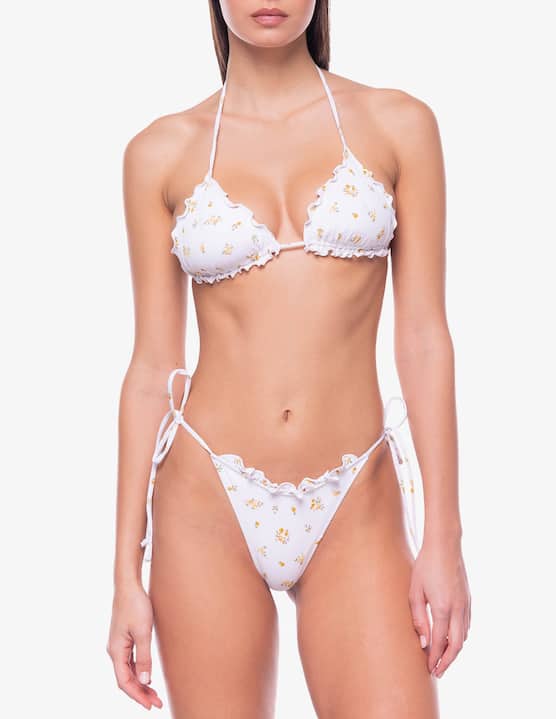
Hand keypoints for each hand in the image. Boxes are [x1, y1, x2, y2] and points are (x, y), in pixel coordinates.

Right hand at [107, 584, 162, 709]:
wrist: (128, 585)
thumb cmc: (135, 605)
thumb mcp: (143, 632)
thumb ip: (144, 657)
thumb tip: (145, 680)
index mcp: (116, 651)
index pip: (124, 682)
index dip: (137, 696)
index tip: (150, 705)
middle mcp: (114, 650)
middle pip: (126, 679)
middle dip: (140, 693)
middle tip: (157, 703)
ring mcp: (119, 645)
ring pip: (128, 671)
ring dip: (140, 683)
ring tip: (154, 694)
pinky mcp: (124, 638)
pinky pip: (129, 662)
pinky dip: (138, 671)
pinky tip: (147, 676)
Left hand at [408, 534, 470, 677]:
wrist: (445, 545)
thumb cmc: (425, 565)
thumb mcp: (415, 591)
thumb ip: (418, 617)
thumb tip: (423, 642)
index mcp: (443, 608)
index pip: (439, 642)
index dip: (434, 658)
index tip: (428, 669)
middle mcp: (458, 609)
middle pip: (457, 645)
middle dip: (447, 661)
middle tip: (438, 672)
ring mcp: (466, 604)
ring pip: (464, 636)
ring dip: (454, 650)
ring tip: (443, 658)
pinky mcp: (468, 598)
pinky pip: (467, 624)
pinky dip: (460, 637)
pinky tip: (452, 638)